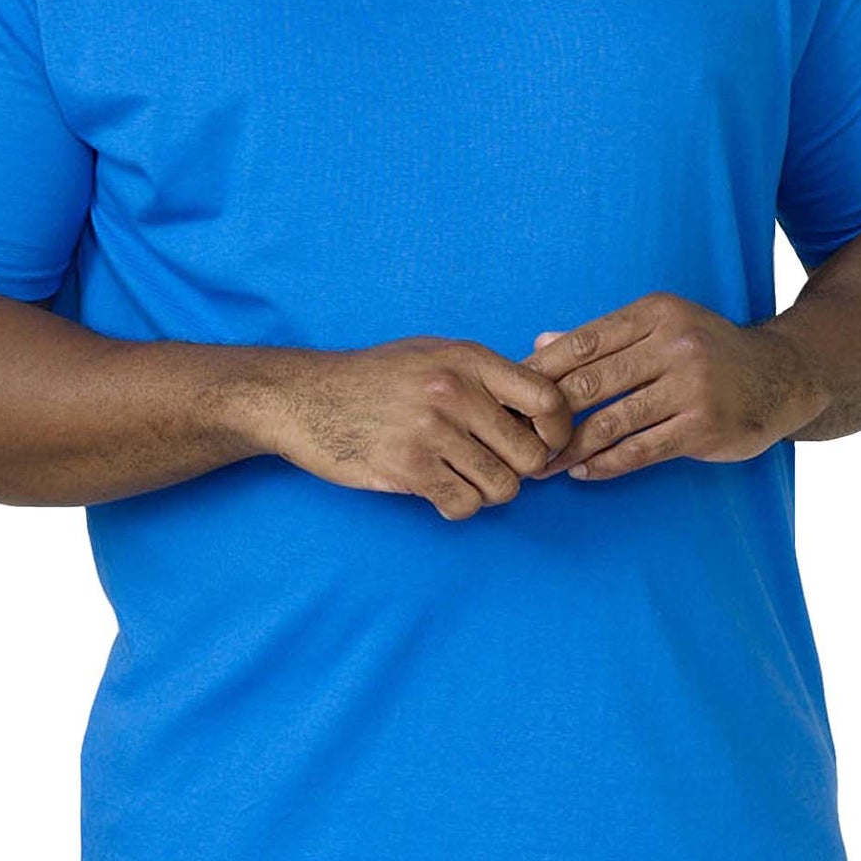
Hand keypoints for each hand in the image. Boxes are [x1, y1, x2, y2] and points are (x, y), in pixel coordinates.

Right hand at [261, 336, 571, 519]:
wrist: (302, 396)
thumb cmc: (372, 377)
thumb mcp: (431, 354)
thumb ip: (483, 373)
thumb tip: (542, 401)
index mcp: (467, 358)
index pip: (546, 399)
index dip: (557, 431)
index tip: (543, 444)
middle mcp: (454, 391)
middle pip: (530, 454)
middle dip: (519, 470)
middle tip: (493, 466)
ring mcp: (430, 430)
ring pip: (501, 487)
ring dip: (487, 492)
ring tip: (462, 478)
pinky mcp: (407, 467)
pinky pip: (463, 505)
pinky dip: (457, 507)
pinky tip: (439, 492)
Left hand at [520, 292, 826, 479]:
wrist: (782, 375)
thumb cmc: (708, 350)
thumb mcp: (661, 327)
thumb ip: (602, 337)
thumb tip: (539, 343)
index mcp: (656, 313)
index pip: (583, 342)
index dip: (541, 370)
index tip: (511, 394)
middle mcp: (674, 345)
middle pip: (591, 382)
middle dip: (547, 414)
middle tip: (516, 435)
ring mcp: (691, 387)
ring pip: (611, 421)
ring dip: (569, 448)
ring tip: (543, 464)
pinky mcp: (703, 427)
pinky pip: (640, 450)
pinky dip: (605, 464)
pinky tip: (582, 471)